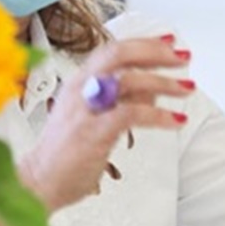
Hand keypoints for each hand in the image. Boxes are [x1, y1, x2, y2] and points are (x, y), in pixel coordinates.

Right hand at [20, 36, 193, 211]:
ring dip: (165, 83)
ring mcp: (85, 110)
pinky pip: (132, 114)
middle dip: (156, 52)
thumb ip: (118, 99)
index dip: (144, 43)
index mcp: (77, 82)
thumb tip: (151, 89)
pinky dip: (159, 116)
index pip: (113, 49)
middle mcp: (80, 89)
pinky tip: (175, 120)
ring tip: (186, 88)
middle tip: (182, 57)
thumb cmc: (62, 154)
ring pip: (130, 81)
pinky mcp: (93, 132)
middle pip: (120, 54)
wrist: (38, 182)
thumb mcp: (91, 116)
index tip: (168, 42)